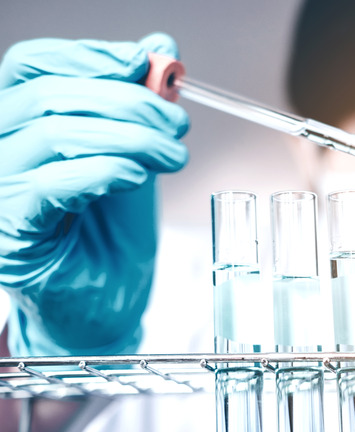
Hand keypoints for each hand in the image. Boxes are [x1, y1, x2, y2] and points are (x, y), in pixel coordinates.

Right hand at [0, 33, 188, 356]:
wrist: (111, 299)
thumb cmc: (116, 230)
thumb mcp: (136, 153)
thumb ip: (142, 104)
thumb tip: (162, 47)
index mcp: (21, 124)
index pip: (32, 66)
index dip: (89, 55)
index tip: (145, 61)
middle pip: (47, 96)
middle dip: (126, 100)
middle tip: (177, 121)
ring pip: (51, 135)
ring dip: (128, 137)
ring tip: (172, 152)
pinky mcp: (12, 236)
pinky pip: (48, 187)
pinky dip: (101, 171)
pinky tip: (137, 175)